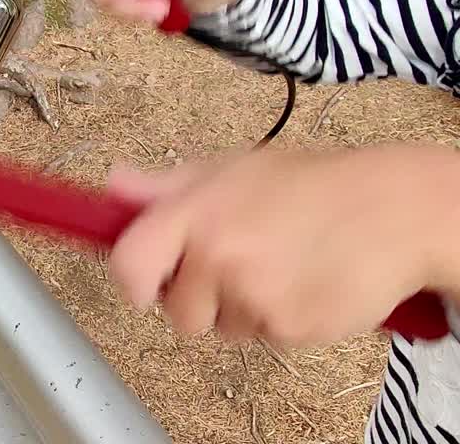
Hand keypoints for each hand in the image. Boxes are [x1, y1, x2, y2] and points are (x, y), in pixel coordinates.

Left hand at [106, 144, 459, 347]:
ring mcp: (253, 296)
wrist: (392, 211)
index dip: (132, 280)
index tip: (144, 283)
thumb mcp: (232, 169)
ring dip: (241, 309)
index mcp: (195, 212)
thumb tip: (115, 185)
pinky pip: (264, 339)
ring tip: (278, 267)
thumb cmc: (310, 185)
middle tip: (235, 263)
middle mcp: (218, 256)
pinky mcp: (289, 328)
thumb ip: (166, 186)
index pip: (129, 263)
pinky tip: (303, 283)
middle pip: (177, 311)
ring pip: (221, 328)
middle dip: (199, 297)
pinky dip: (279, 320)